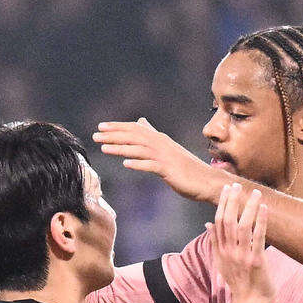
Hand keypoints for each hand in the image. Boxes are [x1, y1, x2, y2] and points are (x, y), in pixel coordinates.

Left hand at [92, 117, 223, 202]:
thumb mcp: (167, 149)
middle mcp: (162, 144)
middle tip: (95, 135)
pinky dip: (139, 163)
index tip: (101, 127)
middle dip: (114, 135)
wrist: (207, 181)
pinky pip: (152, 166)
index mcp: (160, 140)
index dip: (118, 127)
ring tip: (104, 148)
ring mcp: (166, 157)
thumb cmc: (185, 168)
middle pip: (135, 137)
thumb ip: (153, 136)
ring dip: (121, 148)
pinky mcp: (170, 170)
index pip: (136, 129)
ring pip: (140, 149)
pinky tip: (126, 164)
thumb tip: (141, 122)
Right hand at [209, 181, 274, 302]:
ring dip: (248, 208)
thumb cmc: (239, 281)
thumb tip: (208, 224)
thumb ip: (215, 242)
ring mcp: (242, 257)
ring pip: (242, 227)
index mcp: (221, 251)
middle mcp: (229, 252)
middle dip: (232, 201)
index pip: (218, 222)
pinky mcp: (257, 261)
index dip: (222, 204)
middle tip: (237, 185)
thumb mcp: (222, 261)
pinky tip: (264, 209)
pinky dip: (261, 222)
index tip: (226, 189)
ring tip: (254, 193)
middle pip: (228, 221)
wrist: (250, 302)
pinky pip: (258, 238)